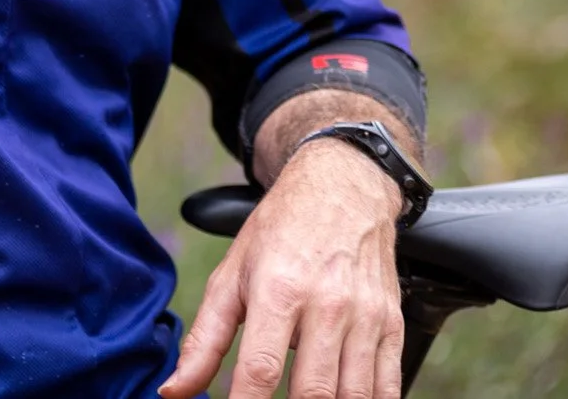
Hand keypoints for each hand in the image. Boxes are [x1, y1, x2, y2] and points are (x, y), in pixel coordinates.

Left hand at [159, 141, 406, 398]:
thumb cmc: (279, 234)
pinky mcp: (393, 326)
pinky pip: (388, 388)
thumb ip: (204, 339)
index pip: (261, 370)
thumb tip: (174, 391)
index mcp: (278, 290)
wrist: (342, 190)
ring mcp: (366, 317)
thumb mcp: (230, 276)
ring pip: (354, 396)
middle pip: (313, 392)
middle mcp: (327, 305)